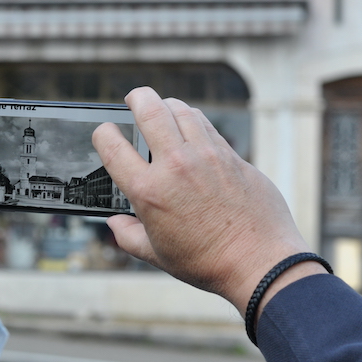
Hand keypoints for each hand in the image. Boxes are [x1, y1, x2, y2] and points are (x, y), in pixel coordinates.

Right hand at [92, 87, 316, 313]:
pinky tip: (191, 127)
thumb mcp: (157, 255)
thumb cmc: (208, 263)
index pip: (112, 145)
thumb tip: (115, 223)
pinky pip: (206, 125)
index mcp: (149, 191)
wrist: (259, 262)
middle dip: (136, 97)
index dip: (102, 134)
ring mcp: (207, 156)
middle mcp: (176, 166)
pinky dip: (193, 120)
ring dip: (166, 105)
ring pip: (181, 109)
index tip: (105, 134)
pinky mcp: (231, 155)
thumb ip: (128, 235)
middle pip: (149, 108)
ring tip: (163, 110)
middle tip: (134, 99)